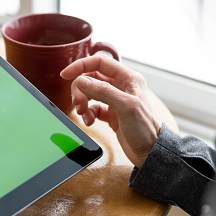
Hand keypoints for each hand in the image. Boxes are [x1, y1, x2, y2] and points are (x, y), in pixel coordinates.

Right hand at [61, 55, 176, 167]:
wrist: (150, 153)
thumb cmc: (145, 129)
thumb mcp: (125, 107)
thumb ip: (103, 91)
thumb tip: (81, 81)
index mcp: (128, 78)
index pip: (100, 62)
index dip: (81, 66)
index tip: (66, 75)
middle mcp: (121, 86)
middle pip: (91, 78)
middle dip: (80, 89)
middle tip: (77, 103)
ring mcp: (116, 100)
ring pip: (90, 92)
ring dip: (82, 102)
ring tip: (83, 113)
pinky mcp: (111, 114)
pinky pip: (93, 107)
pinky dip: (88, 114)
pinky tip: (90, 122)